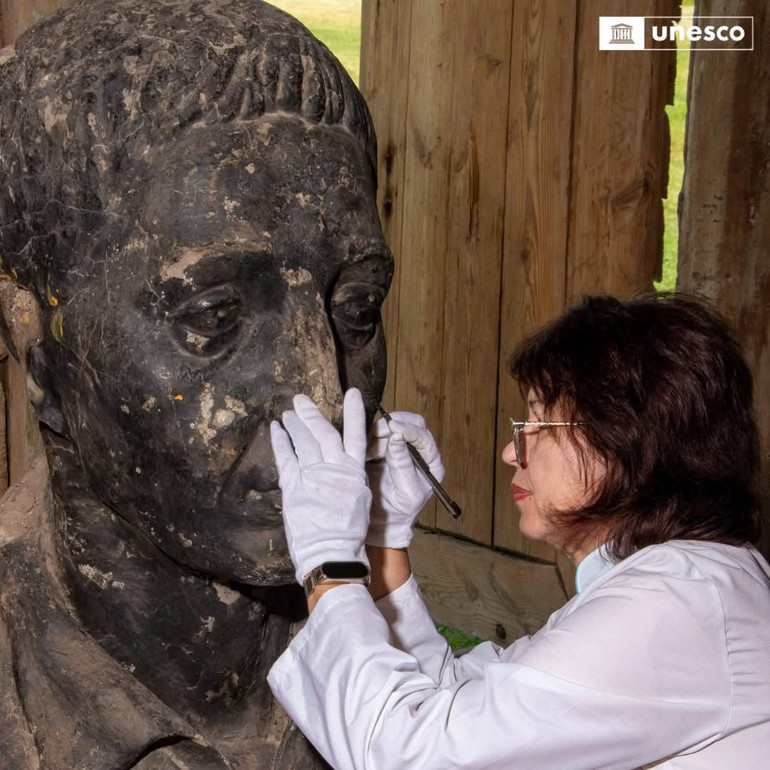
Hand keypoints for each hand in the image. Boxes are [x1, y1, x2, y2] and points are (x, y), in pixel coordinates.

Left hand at [270, 389, 370, 584]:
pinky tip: (276, 429)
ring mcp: (313, 476)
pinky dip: (280, 441)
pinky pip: (285, 457)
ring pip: (304, 441)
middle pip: (324, 433)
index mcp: (355, 473)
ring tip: (288, 412)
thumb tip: (339, 467)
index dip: (355, 414)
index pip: (357, 436)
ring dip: (295, 425)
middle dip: (312, 414)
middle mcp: (335, 469)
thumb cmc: (349, 534)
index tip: (353, 394)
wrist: (333, 555)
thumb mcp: (360, 501)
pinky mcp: (293, 486)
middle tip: (301, 399)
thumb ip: (348, 479)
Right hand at [365, 412, 443, 547]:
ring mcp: (401, 447)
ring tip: (368, 453)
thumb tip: (396, 438)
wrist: (382, 522)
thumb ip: (402, 466)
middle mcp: (419, 451)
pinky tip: (364, 452)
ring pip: (393, 426)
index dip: (410, 429)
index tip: (393, 427)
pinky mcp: (384, 447)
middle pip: (412, 423)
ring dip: (378, 433)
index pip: (425, 437)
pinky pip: (378, 434)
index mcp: (431, 463)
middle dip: (392, 425)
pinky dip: (370, 438)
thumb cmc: (398, 512)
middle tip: (375, 434)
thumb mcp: (405, 493)